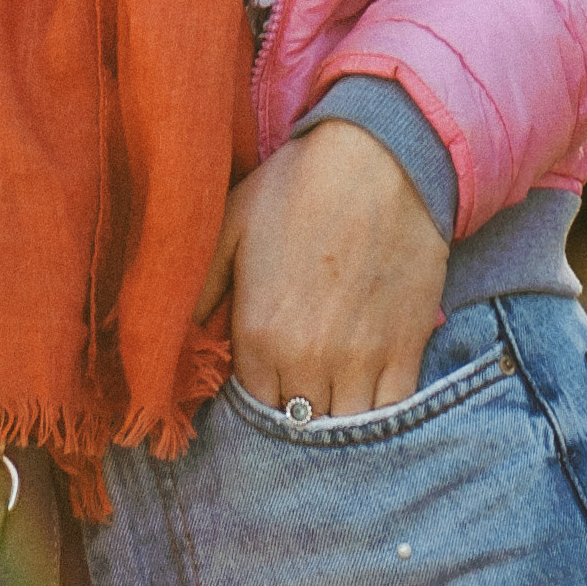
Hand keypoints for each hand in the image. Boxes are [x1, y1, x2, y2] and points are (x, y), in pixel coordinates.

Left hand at [195, 118, 450, 419]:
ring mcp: (360, 361)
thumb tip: (181, 336)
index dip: (259, 394)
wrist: (380, 158)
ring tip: (334, 392)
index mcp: (257, 334)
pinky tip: (370, 396)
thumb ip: (202, 289)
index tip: (267, 377)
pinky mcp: (406, 352)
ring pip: (342, 427)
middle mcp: (306, 360)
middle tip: (301, 383)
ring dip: (335, 416)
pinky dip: (378, 415)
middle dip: (295, 409)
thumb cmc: (299, 185)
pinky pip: (390, 414)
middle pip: (296, 423)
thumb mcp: (232, 224)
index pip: (250, 405)